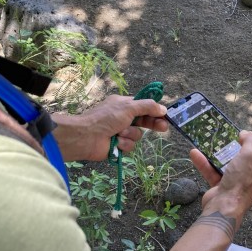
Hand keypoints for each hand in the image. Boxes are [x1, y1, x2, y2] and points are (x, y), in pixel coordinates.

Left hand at [52, 95, 167, 161]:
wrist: (86, 137)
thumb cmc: (105, 118)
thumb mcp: (128, 107)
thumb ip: (147, 107)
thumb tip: (163, 108)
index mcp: (123, 104)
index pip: (144, 106)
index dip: (155, 111)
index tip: (165, 116)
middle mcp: (123, 117)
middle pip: (144, 121)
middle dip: (152, 124)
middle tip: (163, 127)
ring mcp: (120, 132)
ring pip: (137, 135)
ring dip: (130, 135)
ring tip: (120, 133)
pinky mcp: (118, 145)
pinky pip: (130, 145)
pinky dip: (123, 144)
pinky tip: (115, 142)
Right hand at [190, 130, 251, 221]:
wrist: (224, 207)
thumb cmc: (241, 180)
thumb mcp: (250, 155)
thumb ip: (250, 141)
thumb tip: (246, 134)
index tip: (246, 134)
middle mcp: (251, 175)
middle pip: (247, 157)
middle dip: (237, 146)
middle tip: (228, 138)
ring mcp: (235, 181)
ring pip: (227, 164)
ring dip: (217, 153)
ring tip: (210, 143)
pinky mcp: (221, 186)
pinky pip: (212, 172)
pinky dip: (204, 163)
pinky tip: (195, 153)